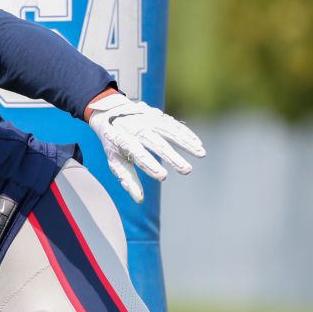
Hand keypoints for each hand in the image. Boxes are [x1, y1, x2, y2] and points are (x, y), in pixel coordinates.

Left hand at [86, 93, 205, 202]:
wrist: (111, 112)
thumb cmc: (115, 143)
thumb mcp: (115, 161)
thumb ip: (128, 179)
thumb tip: (139, 199)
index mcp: (122, 140)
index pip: (137, 153)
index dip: (149, 164)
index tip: (163, 176)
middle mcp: (135, 128)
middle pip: (155, 142)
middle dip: (172, 156)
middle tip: (186, 170)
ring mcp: (147, 119)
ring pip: (169, 130)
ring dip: (186, 142)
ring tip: (201, 154)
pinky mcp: (158, 115)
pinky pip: (174, 124)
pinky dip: (186, 133)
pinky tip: (198, 144)